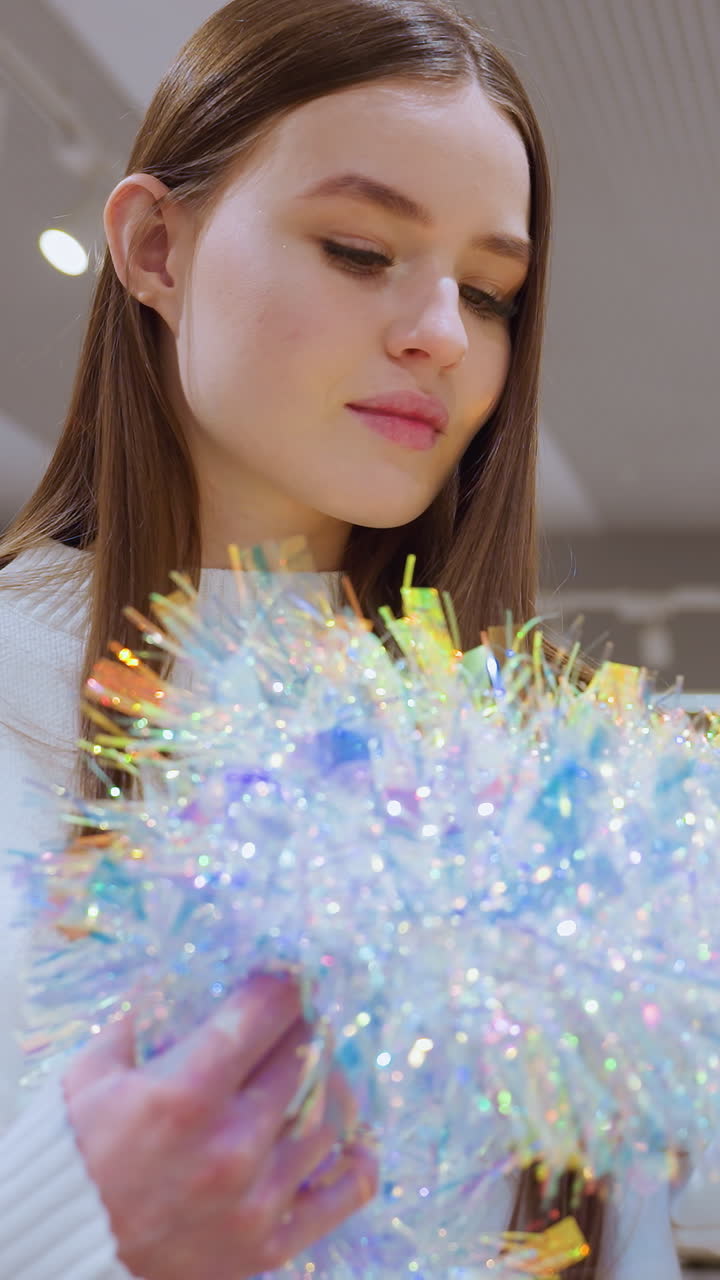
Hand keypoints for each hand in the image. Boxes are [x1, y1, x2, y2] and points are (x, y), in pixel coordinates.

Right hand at [63, 973, 376, 1278]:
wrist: (62, 1250)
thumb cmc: (74, 1154)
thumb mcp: (93, 1072)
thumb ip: (143, 1018)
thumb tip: (185, 975)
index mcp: (186, 1093)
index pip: (267, 1011)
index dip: (282, 982)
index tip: (286, 974)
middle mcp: (231, 1144)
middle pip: (305, 1056)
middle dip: (304, 1026)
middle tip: (299, 1017)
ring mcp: (256, 1199)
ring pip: (330, 1116)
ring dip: (328, 1083)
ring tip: (316, 1069)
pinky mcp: (270, 1244)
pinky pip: (344, 1196)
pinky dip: (357, 1161)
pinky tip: (354, 1137)